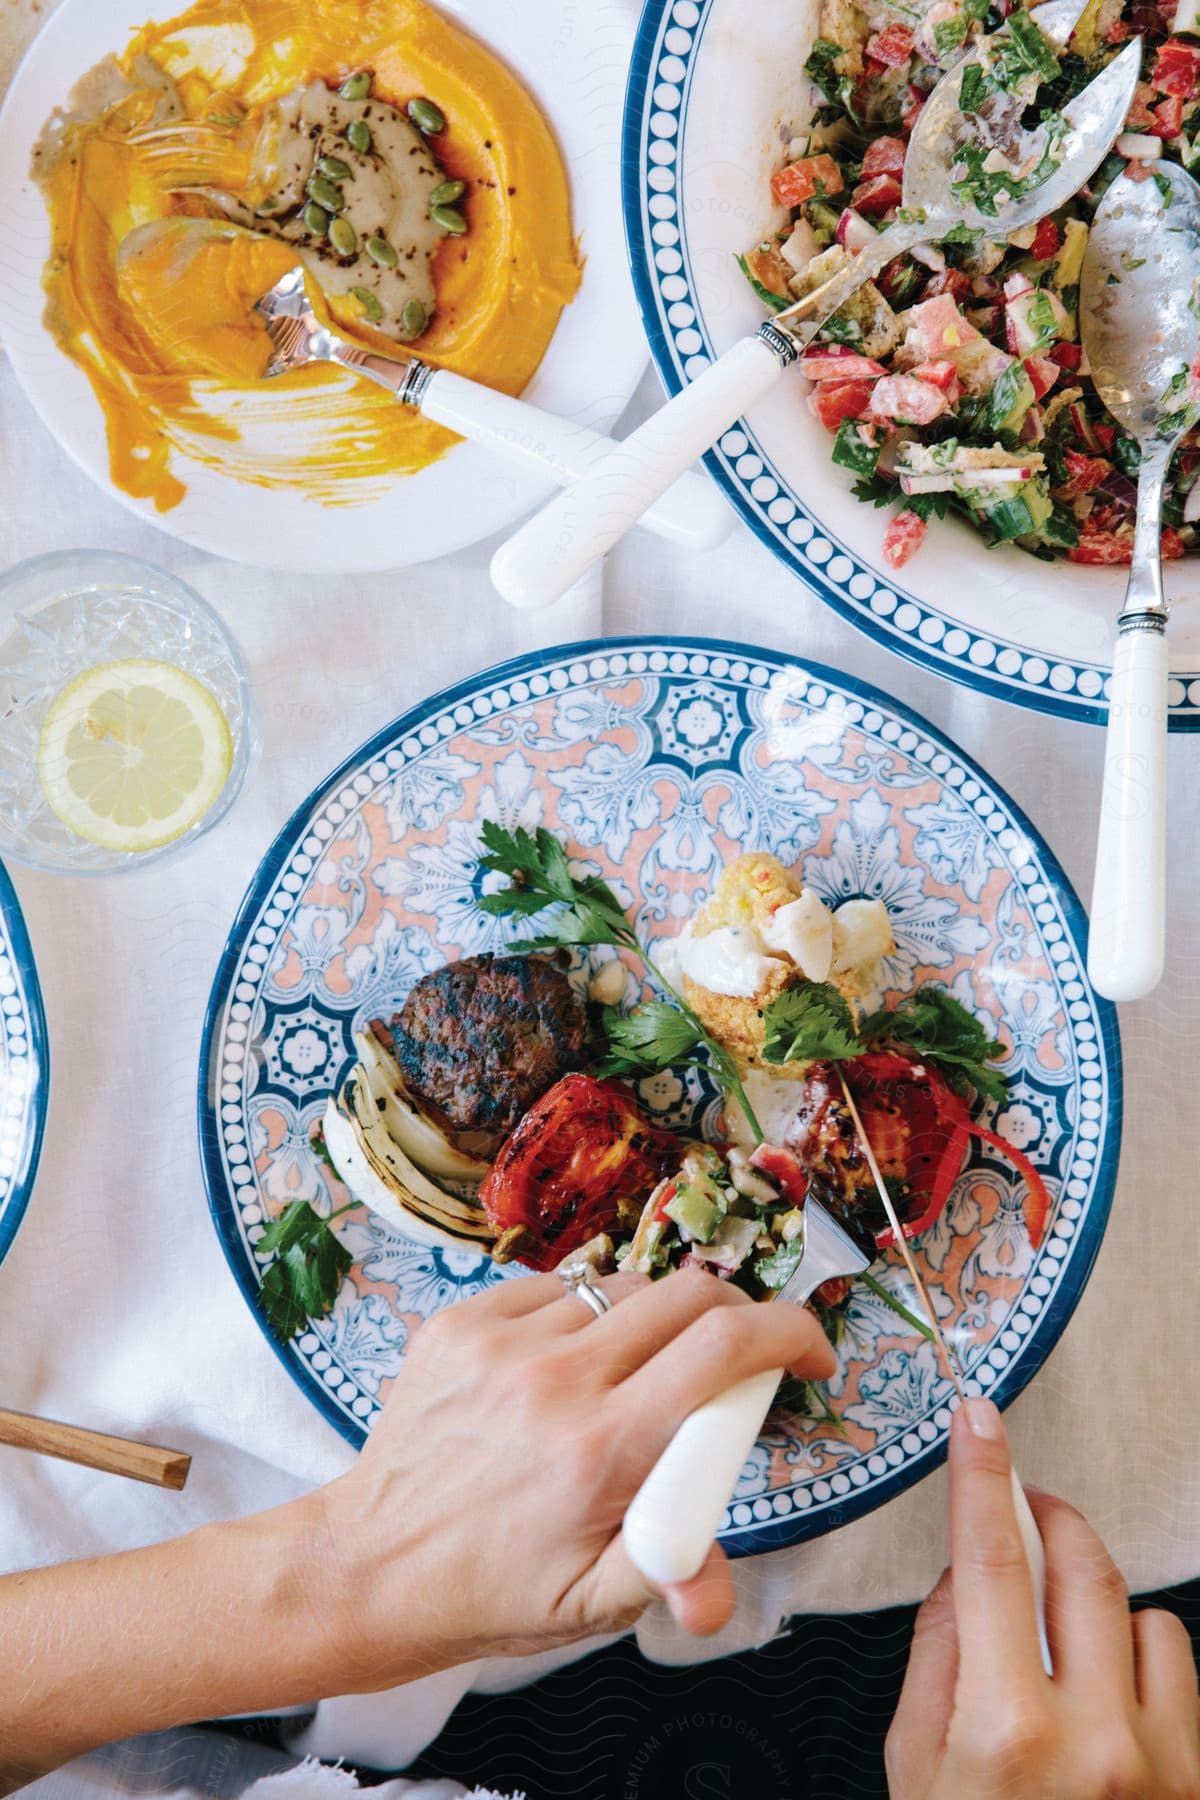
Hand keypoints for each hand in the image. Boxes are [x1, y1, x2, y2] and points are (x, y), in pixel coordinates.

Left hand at [313, 1265, 834, 1690]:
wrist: (371, 1564)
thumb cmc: (493, 1589)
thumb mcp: (591, 1606)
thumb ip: (670, 1578)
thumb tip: (717, 1592)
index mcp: (602, 1450)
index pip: (726, 1346)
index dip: (789, 1332)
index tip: (808, 1353)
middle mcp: (556, 1379)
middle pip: (687, 1295)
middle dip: (734, 1317)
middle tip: (736, 1360)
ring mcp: (502, 1341)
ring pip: (621, 1288)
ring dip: (654, 1321)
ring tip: (638, 1376)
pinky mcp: (462, 1322)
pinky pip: (555, 1287)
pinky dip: (582, 1316)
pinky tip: (569, 1366)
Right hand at [886, 1398, 1199, 1797]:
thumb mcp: (914, 1766)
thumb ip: (938, 1656)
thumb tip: (966, 1573)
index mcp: (1003, 1730)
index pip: (990, 1562)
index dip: (984, 1477)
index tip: (980, 1420)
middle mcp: (1093, 1740)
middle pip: (1082, 1565)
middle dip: (1050, 1519)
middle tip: (1026, 1512)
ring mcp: (1159, 1766)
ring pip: (1144, 1615)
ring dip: (1099, 1609)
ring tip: (1065, 1652)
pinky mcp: (1196, 1782)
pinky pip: (1181, 1672)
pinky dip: (1143, 1663)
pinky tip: (1110, 1701)